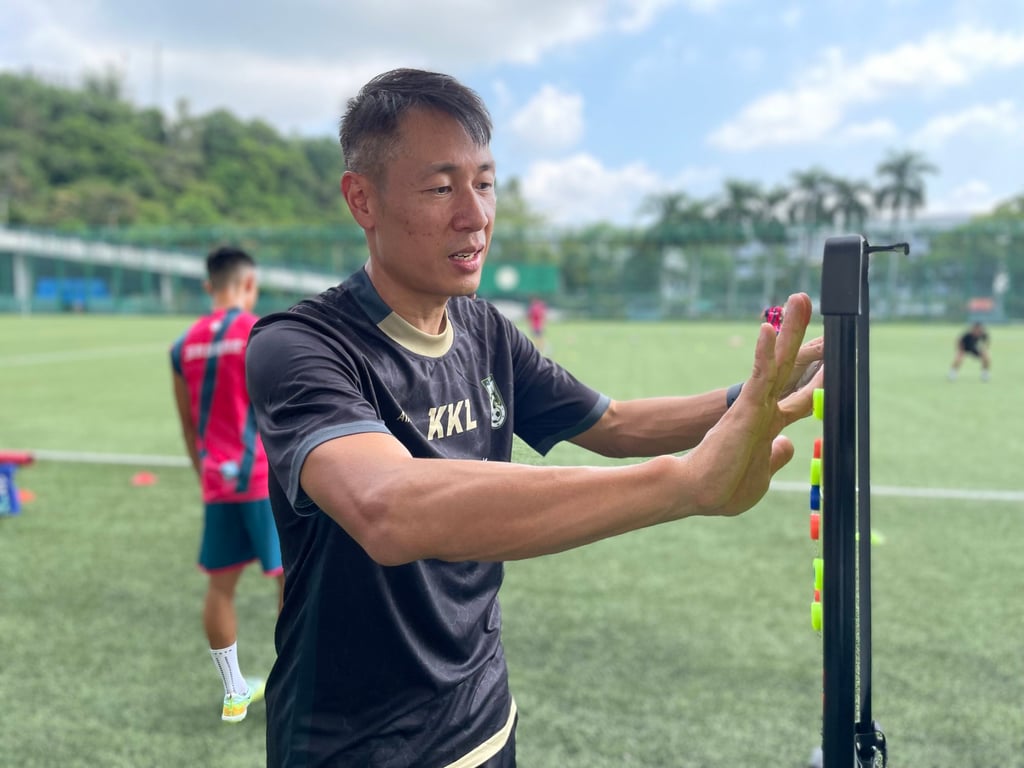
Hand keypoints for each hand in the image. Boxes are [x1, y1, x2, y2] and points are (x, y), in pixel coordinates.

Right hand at [681, 292, 822, 517]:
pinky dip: (765, 353)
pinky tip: (770, 330)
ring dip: (790, 329)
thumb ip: (776, 454)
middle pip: (789, 364)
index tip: (832, 360)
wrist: (697, 491)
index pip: (802, 397)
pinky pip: (759, 375)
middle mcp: (764, 409)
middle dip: (799, 332)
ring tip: (799, 299)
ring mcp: (755, 406)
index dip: (819, 379)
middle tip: (803, 299)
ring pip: (778, 360)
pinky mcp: (745, 408)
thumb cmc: (724, 487)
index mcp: (769, 425)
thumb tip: (787, 443)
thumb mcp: (762, 472)